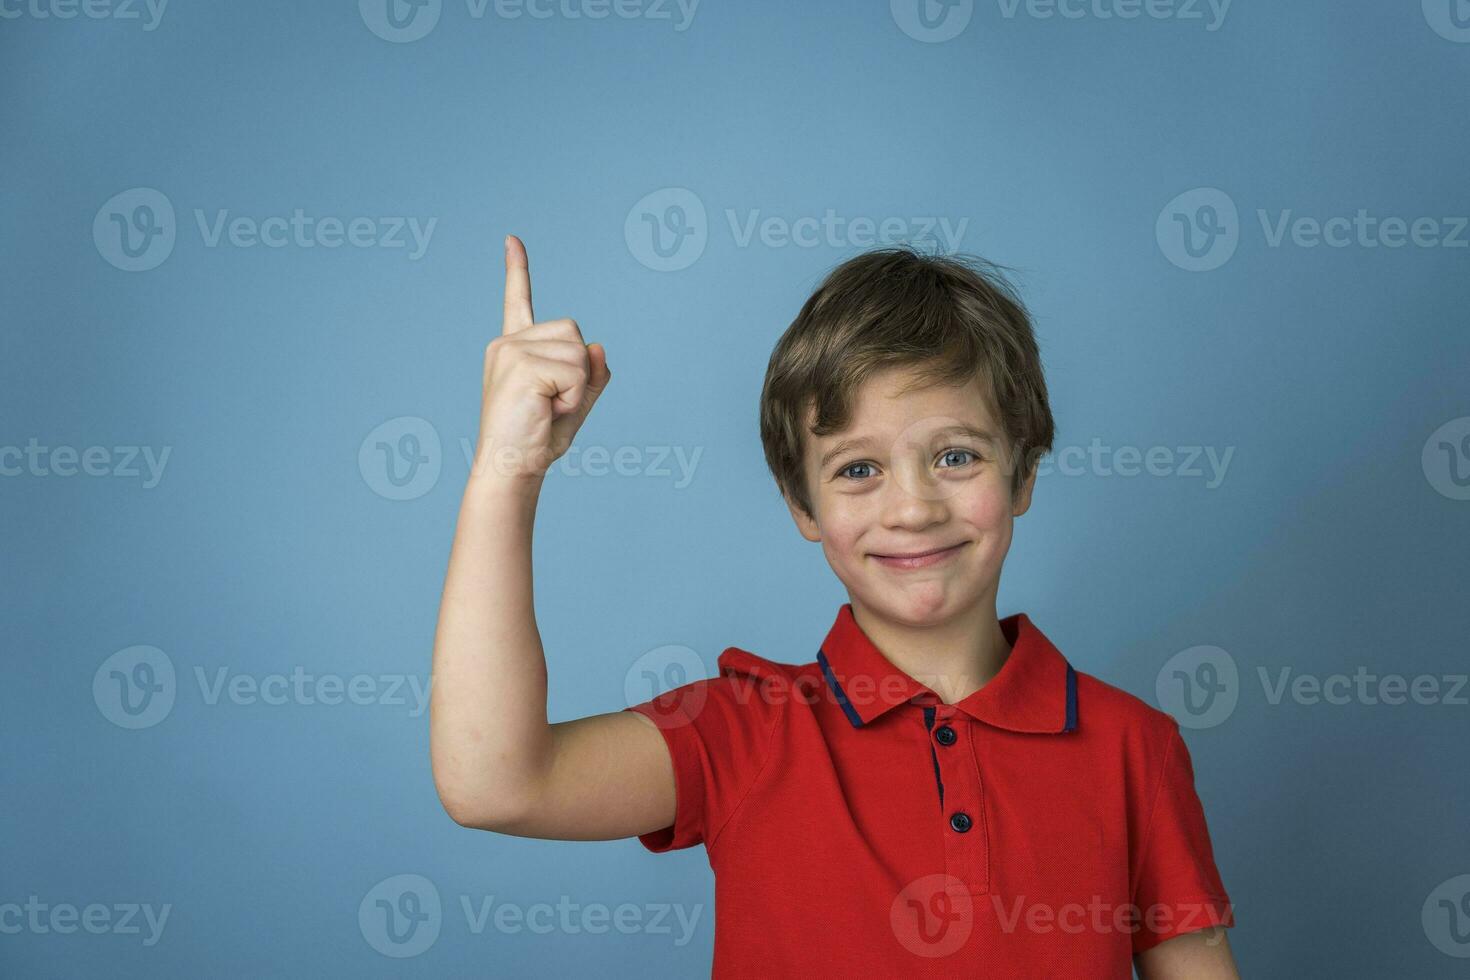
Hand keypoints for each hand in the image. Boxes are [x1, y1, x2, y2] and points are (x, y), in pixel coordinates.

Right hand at [473, 235, 611, 481]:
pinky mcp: (521, 365)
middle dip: (578, 372)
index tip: (512, 239)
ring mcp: (512, 352)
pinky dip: (574, 398)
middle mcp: (508, 344)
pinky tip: (547, 411)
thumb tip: (598, 346)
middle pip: (575, 332)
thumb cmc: (538, 440)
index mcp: (515, 348)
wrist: (511, 468)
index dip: (518, 270)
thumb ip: (592, 374)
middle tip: (552, 404)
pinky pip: (576, 372)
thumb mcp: (575, 403)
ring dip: (577, 388)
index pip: (518, 301)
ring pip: (579, 352)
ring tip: (548, 409)